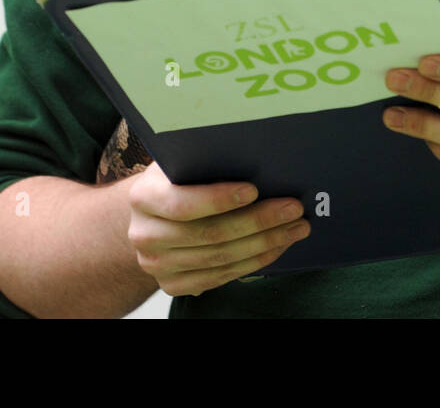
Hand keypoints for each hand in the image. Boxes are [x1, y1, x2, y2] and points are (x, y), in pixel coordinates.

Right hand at [123, 163, 308, 296]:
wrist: (155, 214)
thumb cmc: (180, 178)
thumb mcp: (184, 160)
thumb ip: (207, 159)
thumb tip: (257, 154)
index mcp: (144, 197)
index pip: (182, 203)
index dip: (219, 199)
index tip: (254, 190)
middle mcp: (144, 235)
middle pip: (209, 234)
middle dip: (258, 221)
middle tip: (293, 208)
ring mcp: (156, 264)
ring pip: (219, 258)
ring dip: (264, 243)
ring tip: (296, 227)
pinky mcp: (172, 284)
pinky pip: (220, 277)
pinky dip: (253, 262)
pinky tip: (277, 246)